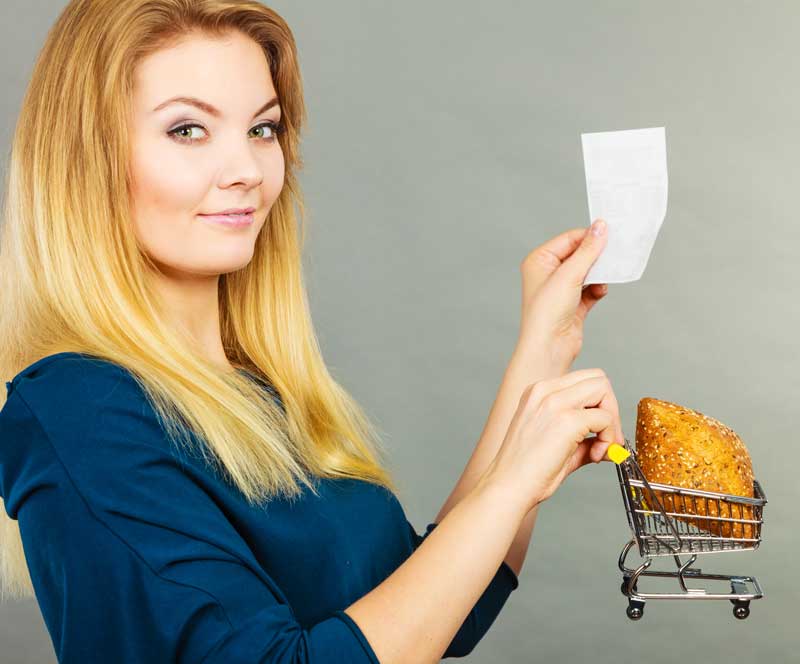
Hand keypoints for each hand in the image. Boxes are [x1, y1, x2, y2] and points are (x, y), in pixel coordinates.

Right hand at [480, 368, 622, 512]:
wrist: (508, 486)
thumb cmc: (524, 470)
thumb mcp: (553, 441)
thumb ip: (582, 437)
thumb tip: (608, 442)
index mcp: (538, 393)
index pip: (584, 380)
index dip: (599, 405)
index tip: (598, 433)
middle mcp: (544, 391)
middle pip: (598, 379)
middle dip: (611, 408)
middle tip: (606, 438)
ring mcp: (554, 403)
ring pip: (603, 390)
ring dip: (612, 420)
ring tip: (600, 448)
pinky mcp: (567, 421)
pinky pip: (605, 418)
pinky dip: (608, 438)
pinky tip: (594, 456)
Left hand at [516, 219, 609, 369]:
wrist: (549, 347)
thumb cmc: (548, 312)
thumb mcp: (569, 275)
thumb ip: (587, 250)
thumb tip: (600, 227)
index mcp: (539, 260)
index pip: (568, 239)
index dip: (589, 237)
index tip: (610, 235)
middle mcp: (548, 274)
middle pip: (579, 255)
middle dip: (596, 257)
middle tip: (614, 255)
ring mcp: (560, 290)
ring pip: (587, 272)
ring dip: (599, 274)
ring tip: (607, 276)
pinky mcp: (572, 305)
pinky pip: (591, 289)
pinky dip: (598, 289)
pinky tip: (601, 291)